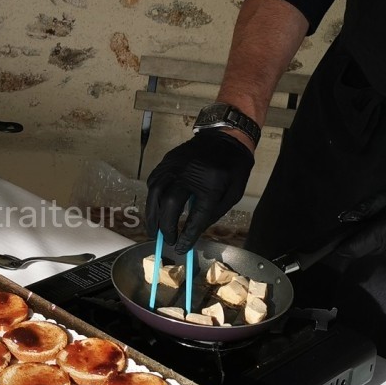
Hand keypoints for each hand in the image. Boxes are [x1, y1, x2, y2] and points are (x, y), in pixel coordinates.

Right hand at [145, 130, 253, 251]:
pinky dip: (152, 198)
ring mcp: (175, 165)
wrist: (226, 136)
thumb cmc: (233, 167)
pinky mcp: (167, 161)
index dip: (187, 235)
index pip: (196, 216)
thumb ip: (214, 212)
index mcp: (211, 184)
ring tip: (153, 230)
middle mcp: (189, 174)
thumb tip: (193, 229)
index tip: (181, 248)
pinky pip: (154, 182)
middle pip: (169, 204)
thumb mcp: (233, 193)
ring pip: (156, 192)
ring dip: (152, 214)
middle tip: (166, 240)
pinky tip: (154, 208)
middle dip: (165, 226)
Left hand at [335, 171, 385, 259]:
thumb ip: (367, 207)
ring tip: (375, 220)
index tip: (331, 242)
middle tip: (354, 224)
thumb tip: (345, 219)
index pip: (354, 248)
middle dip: (356, 240)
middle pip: (365, 250)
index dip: (340, 246)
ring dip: (371, 239)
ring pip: (378, 250)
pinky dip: (385, 239)